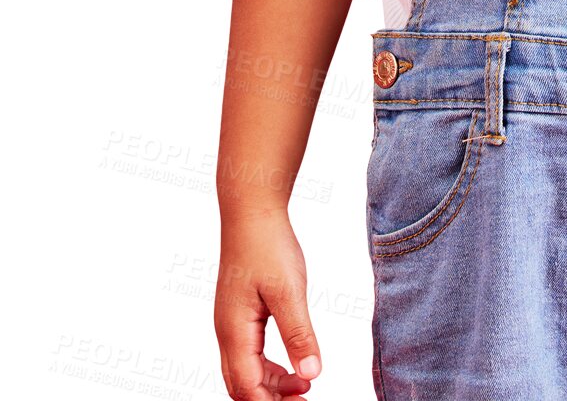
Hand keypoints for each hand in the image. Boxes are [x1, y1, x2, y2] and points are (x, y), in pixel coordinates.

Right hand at [215, 208, 321, 398]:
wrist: (252, 212)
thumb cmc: (268, 247)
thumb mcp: (289, 291)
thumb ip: (299, 335)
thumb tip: (311, 374)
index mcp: (235, 333)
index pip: (248, 387)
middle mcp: (227, 334)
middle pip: (242, 386)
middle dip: (271, 400)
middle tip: (305, 400)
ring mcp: (231, 324)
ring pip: (245, 371)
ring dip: (272, 385)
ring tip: (305, 386)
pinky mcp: (239, 314)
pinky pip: (250, 354)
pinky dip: (269, 367)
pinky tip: (293, 363)